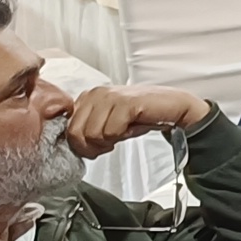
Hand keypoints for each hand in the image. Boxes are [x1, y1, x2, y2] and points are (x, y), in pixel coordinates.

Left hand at [66, 84, 210, 156]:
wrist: (172, 108)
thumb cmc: (140, 116)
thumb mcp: (107, 122)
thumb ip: (88, 128)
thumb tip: (74, 145)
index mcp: (87, 97)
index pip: (68, 129)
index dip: (83, 144)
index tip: (99, 145)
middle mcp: (95, 93)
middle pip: (76, 134)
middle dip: (93, 147)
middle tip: (110, 144)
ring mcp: (109, 96)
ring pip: (92, 135)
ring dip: (109, 142)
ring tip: (123, 133)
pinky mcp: (124, 103)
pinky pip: (110, 132)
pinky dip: (121, 137)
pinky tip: (131, 129)